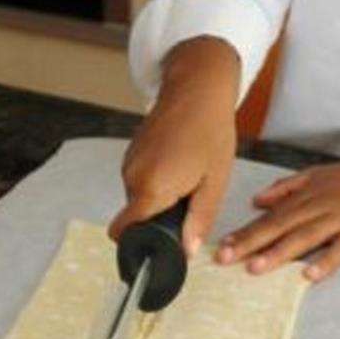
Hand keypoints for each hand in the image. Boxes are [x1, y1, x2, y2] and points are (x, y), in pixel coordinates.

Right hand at [109, 36, 240, 254]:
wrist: (197, 88)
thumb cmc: (209, 130)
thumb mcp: (214, 182)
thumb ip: (198, 220)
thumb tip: (187, 249)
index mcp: (152, 188)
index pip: (125, 231)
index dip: (141, 243)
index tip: (160, 244)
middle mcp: (132, 176)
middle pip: (137, 216)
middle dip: (160, 216)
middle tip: (190, 197)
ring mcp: (129, 162)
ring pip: (140, 197)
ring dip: (160, 196)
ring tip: (188, 174)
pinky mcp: (132, 152)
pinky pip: (141, 179)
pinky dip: (157, 179)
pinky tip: (179, 162)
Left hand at [215, 123, 339, 280]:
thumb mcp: (316, 174)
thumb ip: (286, 188)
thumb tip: (257, 200)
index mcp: (305, 196)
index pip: (270, 216)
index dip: (245, 231)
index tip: (221, 245)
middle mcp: (318, 207)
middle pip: (280, 227)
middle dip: (251, 243)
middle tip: (225, 258)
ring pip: (305, 237)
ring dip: (280, 252)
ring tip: (255, 268)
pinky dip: (327, 261)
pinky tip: (310, 275)